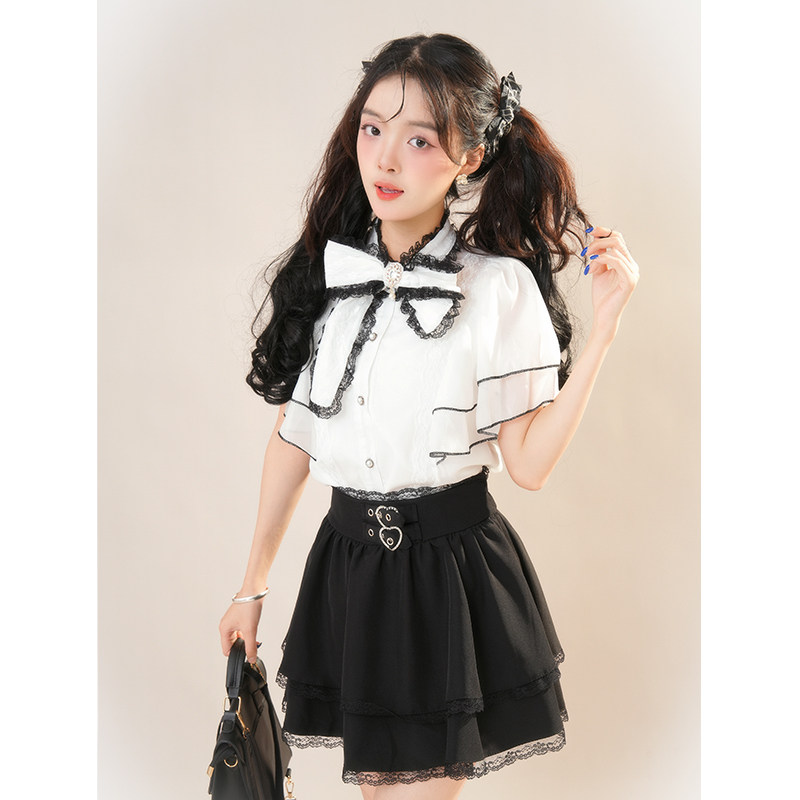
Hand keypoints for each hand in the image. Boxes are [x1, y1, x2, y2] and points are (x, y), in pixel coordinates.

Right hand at [219, 599, 263, 663]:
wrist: (255, 590)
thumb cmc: (248, 605)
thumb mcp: (250, 629)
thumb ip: (250, 646)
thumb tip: (251, 658)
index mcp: (224, 629)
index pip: (227, 650)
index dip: (237, 654)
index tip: (246, 654)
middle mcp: (226, 625)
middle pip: (232, 644)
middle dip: (243, 646)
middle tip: (252, 645)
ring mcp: (233, 621)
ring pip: (238, 637)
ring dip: (246, 639)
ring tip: (254, 637)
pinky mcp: (239, 617)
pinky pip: (242, 630)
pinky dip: (248, 632)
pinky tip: (254, 630)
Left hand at [583, 225, 638, 339]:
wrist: (603, 315)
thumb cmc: (602, 296)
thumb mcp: (598, 271)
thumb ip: (599, 256)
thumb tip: (595, 240)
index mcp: (626, 262)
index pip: (618, 239)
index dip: (604, 232)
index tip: (590, 231)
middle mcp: (632, 265)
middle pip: (617, 240)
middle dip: (598, 242)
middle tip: (585, 252)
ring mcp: (633, 272)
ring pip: (615, 249)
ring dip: (597, 253)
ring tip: (587, 263)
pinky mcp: (629, 280)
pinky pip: (617, 261)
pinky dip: (602, 260)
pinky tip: (591, 268)